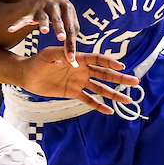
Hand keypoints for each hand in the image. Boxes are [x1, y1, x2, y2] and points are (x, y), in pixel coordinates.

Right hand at [7, 0, 81, 64]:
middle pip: (58, 20)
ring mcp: (41, 7)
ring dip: (44, 24)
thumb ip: (73, 31)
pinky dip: (17, 24)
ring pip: (43, 18)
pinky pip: (23, 19)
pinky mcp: (30, 11)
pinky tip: (10, 30)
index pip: (71, 27)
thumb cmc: (60, 13)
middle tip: (62, 38)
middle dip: (60, 29)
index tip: (71, 58)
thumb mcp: (68, 18)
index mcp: (67, 7)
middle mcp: (55, 5)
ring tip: (44, 31)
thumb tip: (74, 53)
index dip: (71, 43)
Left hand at [16, 47, 139, 114]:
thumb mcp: (48, 55)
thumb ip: (61, 54)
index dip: (110, 63)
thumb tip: (74, 59)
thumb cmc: (38, 61)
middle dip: (120, 79)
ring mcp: (80, 82)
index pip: (98, 60)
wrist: (28, 75)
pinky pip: (89, 100)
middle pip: (105, 75)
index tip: (122, 67)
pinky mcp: (74, 93)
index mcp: (79, 59)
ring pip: (101, 89)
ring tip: (128, 100)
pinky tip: (110, 110)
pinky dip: (99, 105)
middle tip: (135, 82)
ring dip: (114, 94)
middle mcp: (83, 70)